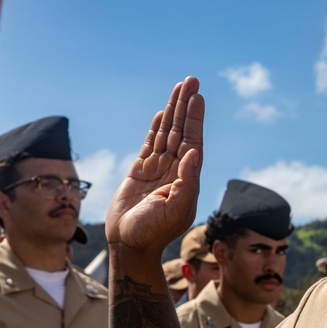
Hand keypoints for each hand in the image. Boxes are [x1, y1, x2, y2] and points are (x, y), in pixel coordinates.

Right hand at [106, 77, 203, 253]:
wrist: (129, 246)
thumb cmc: (152, 233)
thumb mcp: (174, 210)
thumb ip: (186, 182)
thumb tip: (195, 154)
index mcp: (187, 179)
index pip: (193, 142)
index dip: (195, 119)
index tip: (197, 97)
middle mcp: (175, 171)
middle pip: (182, 131)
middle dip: (186, 106)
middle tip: (191, 80)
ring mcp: (158, 170)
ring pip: (167, 134)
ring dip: (174, 112)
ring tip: (180, 88)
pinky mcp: (140, 173)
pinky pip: (150, 145)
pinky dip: (157, 129)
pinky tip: (163, 114)